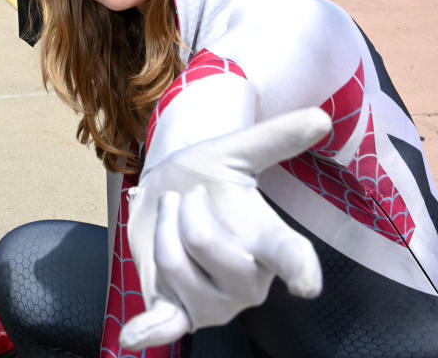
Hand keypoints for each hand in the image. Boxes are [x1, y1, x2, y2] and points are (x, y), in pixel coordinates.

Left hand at [120, 108, 330, 351]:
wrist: (166, 194)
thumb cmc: (207, 176)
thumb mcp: (234, 151)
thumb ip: (276, 138)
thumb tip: (321, 117)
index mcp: (268, 242)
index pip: (289, 255)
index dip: (299, 268)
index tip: (306, 282)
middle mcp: (249, 282)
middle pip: (207, 243)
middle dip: (184, 207)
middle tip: (187, 199)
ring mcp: (215, 304)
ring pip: (175, 263)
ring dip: (161, 229)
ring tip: (172, 222)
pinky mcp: (180, 314)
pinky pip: (164, 327)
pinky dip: (148, 333)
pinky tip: (133, 338)